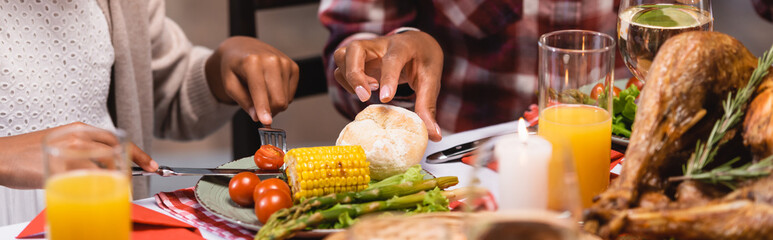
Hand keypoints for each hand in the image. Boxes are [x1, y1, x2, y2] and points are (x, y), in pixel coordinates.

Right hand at [0, 122, 157, 188]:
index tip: (150, 163)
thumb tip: (105, 165)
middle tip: (147, 172)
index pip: (116, 138)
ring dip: (116, 177)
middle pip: (117, 149)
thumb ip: (82, 150)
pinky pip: (87, 177)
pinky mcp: (61, 167)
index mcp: (79, 129)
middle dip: (136, 162)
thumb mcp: (60, 144)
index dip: (137, 151)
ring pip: (105, 164)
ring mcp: (70, 151)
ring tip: (117, 186)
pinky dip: (97, 185)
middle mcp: (77, 136)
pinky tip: (97, 191)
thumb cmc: (25, 154)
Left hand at [206, 36, 298, 124]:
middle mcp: (272, 60)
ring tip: (261, 93)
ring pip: (286, 99)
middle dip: (269, 111)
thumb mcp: (229, 84)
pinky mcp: (293, 67)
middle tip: (258, 111)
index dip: (263, 109)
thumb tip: (256, 116)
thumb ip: (242, 101)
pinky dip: (281, 96)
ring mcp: (285, 63)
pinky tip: (271, 87)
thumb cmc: (235, 67)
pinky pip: (291, 94)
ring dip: (274, 103)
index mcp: (252, 62)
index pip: (260, 92)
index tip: (266, 122)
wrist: (244, 48)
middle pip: (278, 100)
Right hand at [333, 31, 443, 140]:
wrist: (419, 44)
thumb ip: (428, 106)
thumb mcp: (431, 81)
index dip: (388, 78)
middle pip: (356, 48)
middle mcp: (380, 44)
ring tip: (367, 93)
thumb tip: (433, 135)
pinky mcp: (358, 59)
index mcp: (403, 46)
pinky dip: (346, 81)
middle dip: (355, 74)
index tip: (386, 99)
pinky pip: (341, 66)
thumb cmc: (424, 61)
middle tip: (366, 96)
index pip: (393, 58)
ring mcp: (366, 50)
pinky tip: (363, 91)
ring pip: (342, 55)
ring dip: (348, 78)